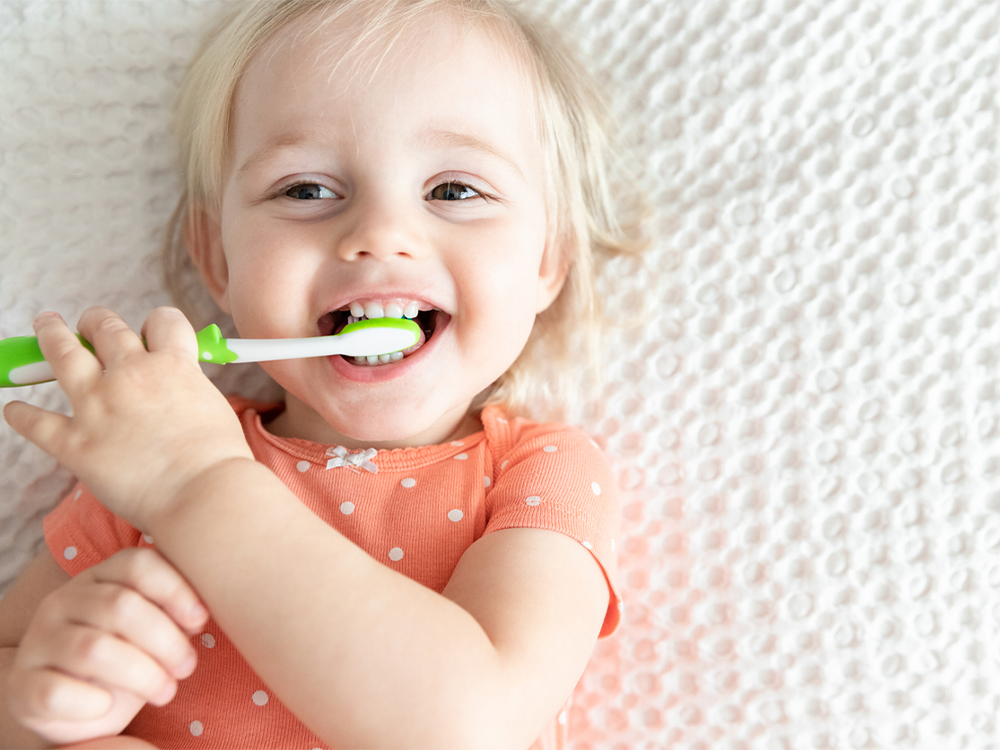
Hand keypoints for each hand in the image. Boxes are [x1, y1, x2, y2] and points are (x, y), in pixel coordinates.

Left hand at [3, 307, 254, 531]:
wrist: (204, 494)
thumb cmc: (219, 460)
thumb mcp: (215, 406)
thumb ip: (189, 389)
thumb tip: (178, 389)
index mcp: (173, 365)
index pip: (162, 321)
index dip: (156, 324)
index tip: (149, 333)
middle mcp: (131, 376)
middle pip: (106, 327)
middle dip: (95, 322)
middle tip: (88, 325)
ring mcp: (98, 406)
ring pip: (62, 353)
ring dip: (50, 334)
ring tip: (45, 325)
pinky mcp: (75, 443)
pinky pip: (35, 422)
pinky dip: (21, 414)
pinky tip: (15, 409)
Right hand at [6, 548, 208, 746]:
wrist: (69, 699)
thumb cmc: (125, 654)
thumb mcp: (150, 626)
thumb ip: (172, 610)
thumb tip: (200, 614)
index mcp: (99, 576)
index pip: (137, 563)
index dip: (175, 589)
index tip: (201, 621)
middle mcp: (63, 601)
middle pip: (121, 606)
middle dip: (165, 640)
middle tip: (187, 667)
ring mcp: (38, 642)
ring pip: (94, 649)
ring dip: (142, 674)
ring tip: (166, 691)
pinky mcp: (23, 685)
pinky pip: (57, 692)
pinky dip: (92, 703)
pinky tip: (109, 706)